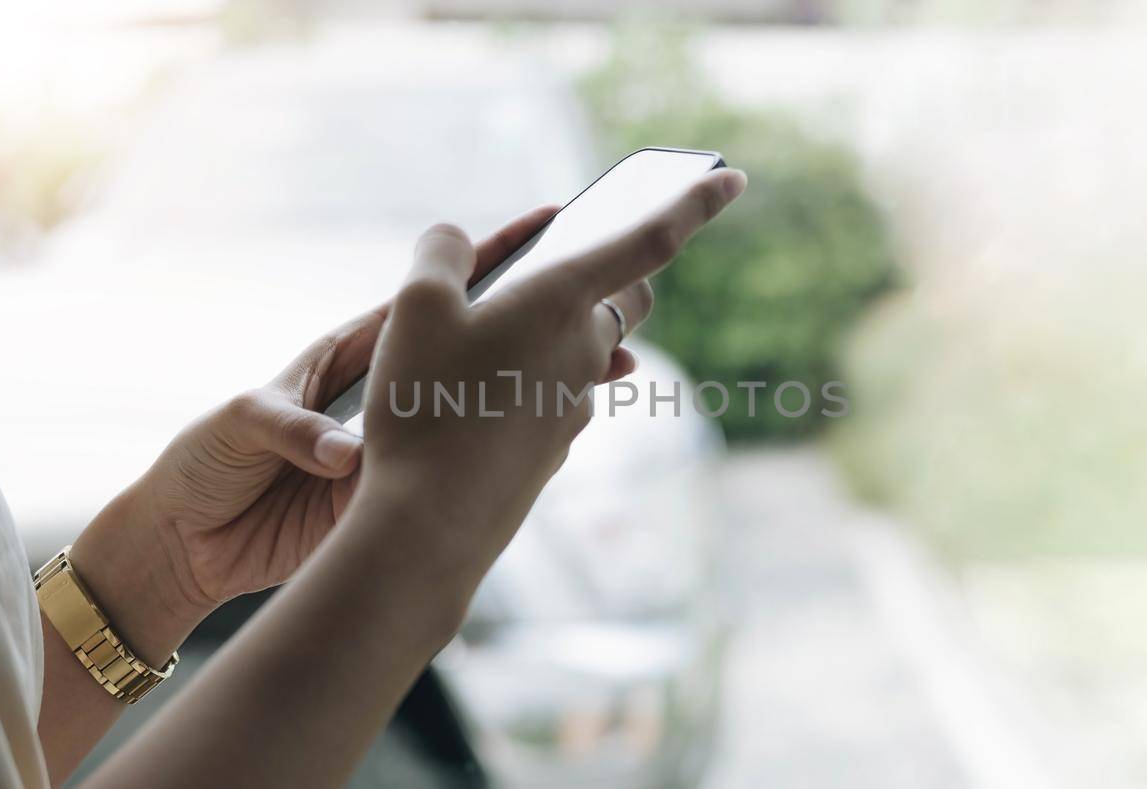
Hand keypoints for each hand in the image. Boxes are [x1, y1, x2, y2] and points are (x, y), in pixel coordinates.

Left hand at [71, 206, 557, 642]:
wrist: (189, 542)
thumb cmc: (205, 461)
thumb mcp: (241, 425)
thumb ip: (293, 429)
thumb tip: (346, 454)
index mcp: (349, 355)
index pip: (423, 300)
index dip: (479, 262)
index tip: (541, 227)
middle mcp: (386, 395)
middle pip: (470, 353)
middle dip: (532, 328)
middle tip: (600, 312)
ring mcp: (397, 446)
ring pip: (477, 414)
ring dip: (532, 394)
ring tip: (602, 375)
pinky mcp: (395, 495)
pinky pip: (454, 472)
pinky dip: (503, 456)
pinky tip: (554, 443)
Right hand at [354, 168, 746, 582]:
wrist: (430, 526)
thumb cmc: (423, 408)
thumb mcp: (413, 310)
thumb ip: (439, 257)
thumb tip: (452, 242)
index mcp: (564, 301)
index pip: (650, 240)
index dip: (694, 203)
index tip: (733, 178)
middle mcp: (585, 353)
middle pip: (619, 299)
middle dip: (604, 273)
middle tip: (560, 263)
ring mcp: (575, 406)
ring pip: (584, 351)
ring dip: (554, 332)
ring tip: (482, 337)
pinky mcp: (553, 448)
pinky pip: (553, 396)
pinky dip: (528, 380)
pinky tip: (474, 396)